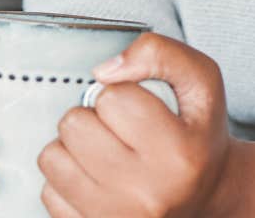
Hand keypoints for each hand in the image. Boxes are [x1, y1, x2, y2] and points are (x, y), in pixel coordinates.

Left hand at [37, 33, 235, 217]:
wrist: (206, 198)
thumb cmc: (199, 136)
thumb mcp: (202, 82)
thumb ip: (162, 54)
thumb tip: (104, 70)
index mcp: (179, 154)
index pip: (114, 97)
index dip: (122, 92)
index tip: (140, 106)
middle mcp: (146, 193)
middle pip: (75, 126)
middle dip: (92, 117)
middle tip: (119, 128)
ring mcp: (115, 217)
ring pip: (52, 157)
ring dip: (73, 146)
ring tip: (104, 150)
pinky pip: (47, 190)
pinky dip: (67, 179)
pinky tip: (96, 177)